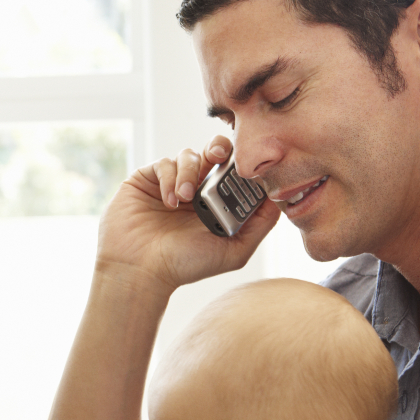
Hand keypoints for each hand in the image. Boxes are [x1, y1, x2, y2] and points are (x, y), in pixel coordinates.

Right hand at [96, 134, 280, 292]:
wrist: (141, 270)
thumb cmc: (185, 265)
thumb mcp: (233, 251)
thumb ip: (259, 226)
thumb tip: (278, 197)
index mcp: (217, 202)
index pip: (235, 171)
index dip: (242, 166)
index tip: (246, 169)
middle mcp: (195, 189)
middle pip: (214, 152)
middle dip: (220, 149)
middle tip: (219, 156)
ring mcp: (171, 182)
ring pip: (188, 154)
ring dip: (190, 171)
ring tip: (185, 198)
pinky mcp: (146, 179)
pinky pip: (164, 163)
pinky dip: (170, 177)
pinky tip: (169, 201)